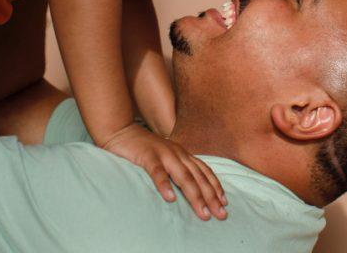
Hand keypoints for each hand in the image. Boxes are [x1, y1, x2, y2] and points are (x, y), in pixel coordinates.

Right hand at [103, 123, 227, 220]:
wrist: (121, 131)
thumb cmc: (143, 148)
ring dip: (194, 195)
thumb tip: (189, 185)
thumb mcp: (164, 156)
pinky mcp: (147, 156)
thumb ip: (176, 167)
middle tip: (221, 214)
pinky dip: (164, 185)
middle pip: (197, 177)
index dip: (215, 186)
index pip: (203, 170)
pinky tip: (170, 198)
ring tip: (203, 212)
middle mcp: (176, 153)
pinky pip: (157, 171)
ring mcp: (163, 153)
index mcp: (181, 153)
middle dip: (211, 196)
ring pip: (183, 176)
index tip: (225, 202)